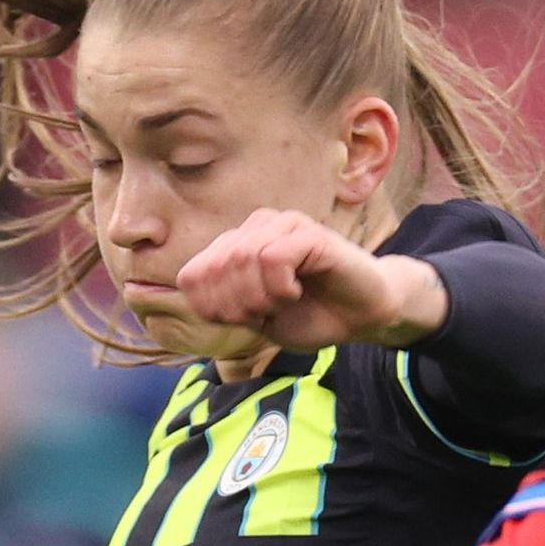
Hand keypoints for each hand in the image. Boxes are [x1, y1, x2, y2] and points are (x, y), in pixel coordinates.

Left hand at [156, 209, 444, 353]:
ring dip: (258, 297)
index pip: (191, 276)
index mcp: (237, 246)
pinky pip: (273, 257)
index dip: (211, 308)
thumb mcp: (256, 318)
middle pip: (213, 268)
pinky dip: (279, 287)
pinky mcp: (309, 233)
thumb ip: (221, 304)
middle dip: (234, 306)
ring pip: (242, 259)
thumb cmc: (311, 315)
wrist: (363, 315)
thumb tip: (181, 288)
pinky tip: (296, 292)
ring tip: (282, 303)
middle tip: (264, 315)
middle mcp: (256, 227)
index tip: (244, 320)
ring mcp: (283, 225)